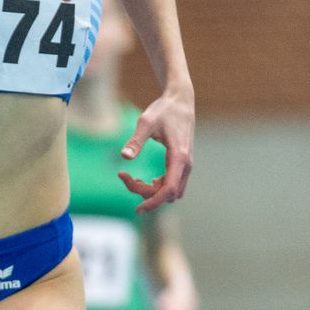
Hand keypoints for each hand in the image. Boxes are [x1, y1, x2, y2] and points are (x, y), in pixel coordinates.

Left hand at [118, 88, 193, 213]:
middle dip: (146, 193)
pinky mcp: (182, 165)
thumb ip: (136, 140)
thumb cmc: (163, 110)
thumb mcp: (146, 122)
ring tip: (132, 179)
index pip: (168, 190)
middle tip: (124, 177)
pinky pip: (172, 185)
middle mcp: (186, 165)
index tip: (137, 208)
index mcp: (179, 158)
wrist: (181, 101)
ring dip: (151, 192)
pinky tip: (144, 180)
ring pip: (170, 192)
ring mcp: (186, 166)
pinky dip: (158, 187)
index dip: (153, 202)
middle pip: (167, 194)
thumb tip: (124, 157)